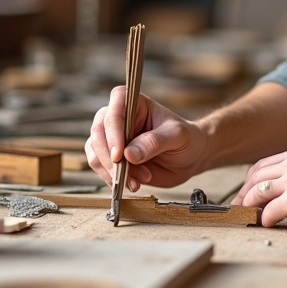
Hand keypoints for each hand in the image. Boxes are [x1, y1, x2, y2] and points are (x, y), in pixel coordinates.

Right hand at [86, 86, 207, 190]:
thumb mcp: (177, 136)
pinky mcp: (112, 157)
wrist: (191, 158)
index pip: (115, 109)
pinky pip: (100, 168)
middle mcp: (119, 117)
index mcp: (135, 103)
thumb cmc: (187, 139)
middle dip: (110, 158)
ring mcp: (113, 138)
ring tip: (138, 180)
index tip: (120, 154)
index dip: (113, 130)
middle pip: (98, 132)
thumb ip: (154, 142)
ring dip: (113, 171)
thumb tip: (128, 154)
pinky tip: (133, 183)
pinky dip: (113, 179)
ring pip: (95, 152)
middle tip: (127, 174)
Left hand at [233, 145, 286, 230]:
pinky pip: (269, 212)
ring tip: (251, 217)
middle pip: (256, 177)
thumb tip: (278, 187)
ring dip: (251, 207)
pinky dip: (265, 220)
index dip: (250, 180)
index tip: (246, 192)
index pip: (263, 164)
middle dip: (244, 194)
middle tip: (239, 207)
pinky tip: (269, 224)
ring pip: (257, 193)